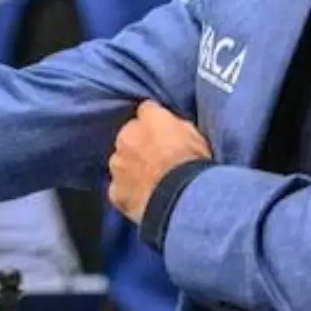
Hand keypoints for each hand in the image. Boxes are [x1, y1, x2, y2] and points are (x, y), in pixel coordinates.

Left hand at [107, 100, 211, 223]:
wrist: (181, 197)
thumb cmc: (193, 164)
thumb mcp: (195, 136)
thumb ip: (177, 127)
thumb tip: (172, 128)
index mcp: (149, 119)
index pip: (147, 111)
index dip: (155, 123)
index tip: (163, 134)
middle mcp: (126, 136)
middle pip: (128, 136)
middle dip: (139, 146)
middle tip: (156, 161)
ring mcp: (117, 164)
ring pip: (121, 163)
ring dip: (131, 169)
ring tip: (150, 183)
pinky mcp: (115, 190)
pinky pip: (120, 190)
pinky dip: (129, 193)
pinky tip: (144, 199)